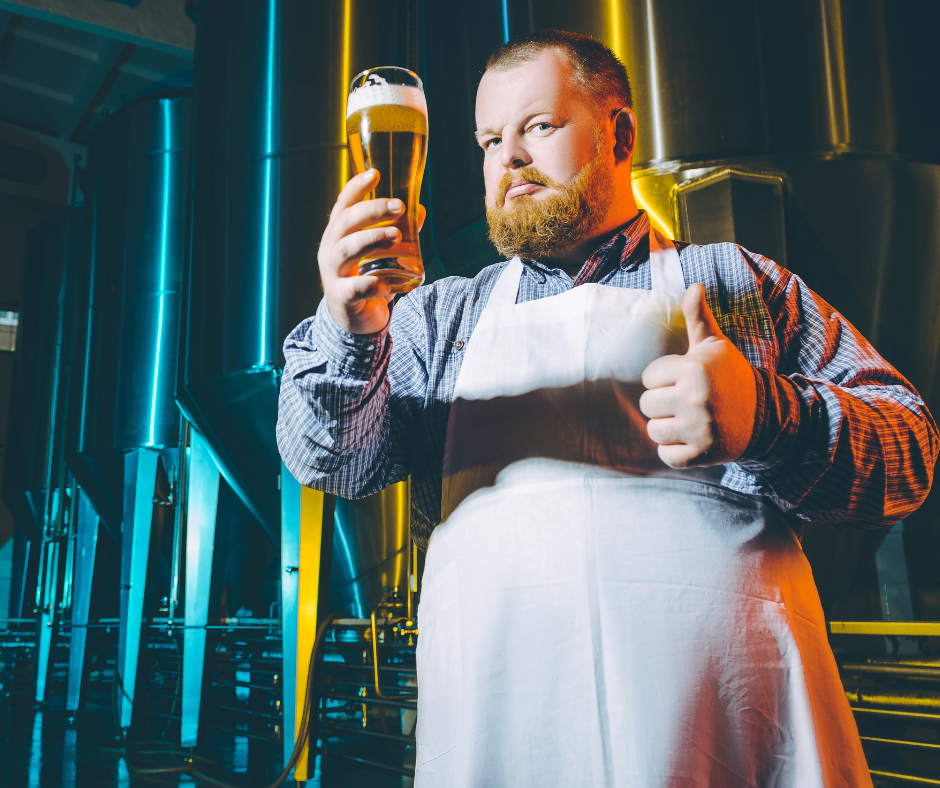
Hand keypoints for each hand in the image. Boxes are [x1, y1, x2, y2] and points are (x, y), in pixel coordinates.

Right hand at [318, 169, 426, 334]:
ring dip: (372, 239)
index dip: (356, 187)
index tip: (375, 173)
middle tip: (399, 206)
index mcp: (338, 235)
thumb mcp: (379, 253)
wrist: (353, 319)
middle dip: (372, 210)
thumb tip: (419, 211)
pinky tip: (387, 285)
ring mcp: (333, 274)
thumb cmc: (366, 277)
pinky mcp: (342, 298)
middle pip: (345, 223)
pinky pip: (354, 289)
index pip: (343, 205)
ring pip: (346, 251)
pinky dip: (371, 285)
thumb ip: (398, 231)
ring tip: (396, 235)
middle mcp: (331, 250)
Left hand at [639, 284, 756, 467]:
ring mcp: (700, 428)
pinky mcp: (702, 454)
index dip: (663, 379)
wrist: (764, 416)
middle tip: (686, 402)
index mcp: (695, 368)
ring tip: (688, 420)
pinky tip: (693, 440)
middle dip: (662, 403)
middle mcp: (696, 398)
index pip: (649, 377)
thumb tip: (694, 286)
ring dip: (667, 428)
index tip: (684, 380)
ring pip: (653, 431)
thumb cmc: (730, 376)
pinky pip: (667, 456)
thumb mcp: (716, 346)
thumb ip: (699, 317)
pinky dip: (676, 452)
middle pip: (647, 404)